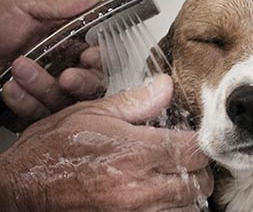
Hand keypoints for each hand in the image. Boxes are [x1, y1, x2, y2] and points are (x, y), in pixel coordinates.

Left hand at [0, 0, 105, 124]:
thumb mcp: (21, 4)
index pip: (100, 56)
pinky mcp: (31, 111)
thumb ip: (60, 1)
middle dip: (81, 82)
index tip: (90, 56)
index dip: (100, 59)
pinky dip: (25, 104)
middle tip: (65, 76)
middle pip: (93, 85)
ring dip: (44, 88)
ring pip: (67, 103)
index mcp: (68, 41)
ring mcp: (47, 92)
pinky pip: (41, 119)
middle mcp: (63, 67)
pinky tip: (9, 89)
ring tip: (19, 70)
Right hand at [0, 74, 212, 211]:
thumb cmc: (50, 154)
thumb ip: (135, 102)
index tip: (193, 140)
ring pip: (187, 207)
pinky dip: (169, 210)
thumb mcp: (91, 114)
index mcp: (134, 153)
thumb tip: (166, 86)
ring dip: (186, 194)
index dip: (199, 144)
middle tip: (186, 162)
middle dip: (198, 171)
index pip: (193, 150)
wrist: (19, 190)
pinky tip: (158, 197)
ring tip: (173, 180)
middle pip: (198, 183)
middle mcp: (139, 187)